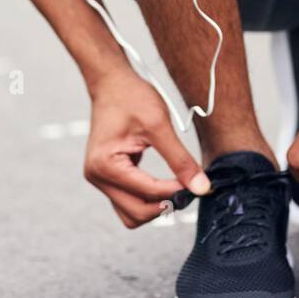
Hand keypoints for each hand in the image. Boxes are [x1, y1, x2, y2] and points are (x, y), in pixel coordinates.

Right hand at [84, 66, 209, 226]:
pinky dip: (147, 199)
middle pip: (136, 213)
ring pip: (131, 213)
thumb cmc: (132, 98)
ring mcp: (99, 179)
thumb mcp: (160, 126)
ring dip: (155, 207)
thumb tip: (201, 187)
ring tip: (177, 188)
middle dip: (165, 204)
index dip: (177, 192)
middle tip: (190, 188)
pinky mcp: (106, 177)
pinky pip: (128, 201)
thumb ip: (180, 159)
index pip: (147, 192)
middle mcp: (96, 177)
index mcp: (105, 165)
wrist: (112, 83)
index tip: (199, 184)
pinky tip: (165, 184)